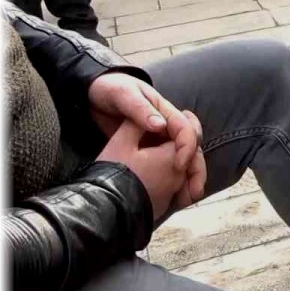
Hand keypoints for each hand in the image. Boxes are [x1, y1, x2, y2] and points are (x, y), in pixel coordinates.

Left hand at [88, 73, 205, 203]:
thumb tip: (161, 125)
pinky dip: (174, 182)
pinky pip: (168, 167)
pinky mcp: (151, 151)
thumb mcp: (123, 95)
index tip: (179, 165)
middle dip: (196, 169)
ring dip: (189, 180)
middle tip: (194, 192)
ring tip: (187, 200)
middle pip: (192, 149)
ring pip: (184, 160)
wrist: (92, 95)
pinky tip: (174, 198)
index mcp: (165, 112)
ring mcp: (160, 140)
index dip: (187, 147)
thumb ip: (140, 109)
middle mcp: (168, 127)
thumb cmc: (110, 89)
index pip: (186, 130)